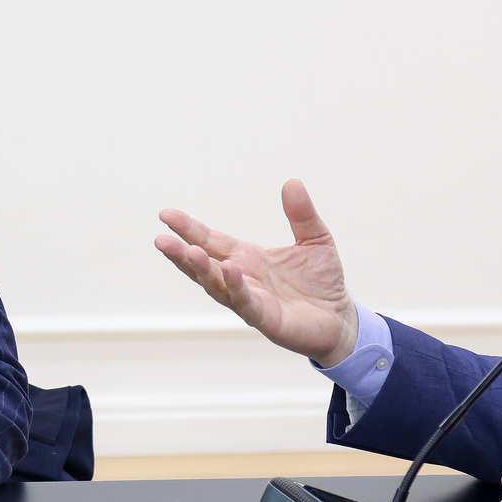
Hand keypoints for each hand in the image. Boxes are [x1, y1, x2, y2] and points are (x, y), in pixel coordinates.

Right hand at [155, 178, 358, 366]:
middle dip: (182, 253)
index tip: (166, 215)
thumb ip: (301, 214)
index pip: (211, 240)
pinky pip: (245, 302)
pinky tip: (229, 270)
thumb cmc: (322, 282)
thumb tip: (292, 182)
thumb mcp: (315, 239)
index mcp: (246, 258)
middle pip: (204, 265)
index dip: (189, 228)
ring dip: (201, 270)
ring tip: (188, 252)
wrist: (340, 318)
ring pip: (217, 285)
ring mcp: (249, 300)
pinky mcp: (265, 319)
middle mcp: (241, 278)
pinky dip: (235, 287)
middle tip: (161, 239)